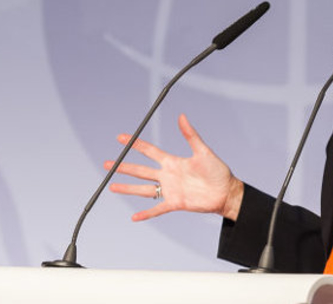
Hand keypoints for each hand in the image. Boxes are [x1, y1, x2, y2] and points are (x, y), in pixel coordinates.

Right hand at [105, 113, 244, 221]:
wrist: (226, 192)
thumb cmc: (217, 171)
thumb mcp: (203, 151)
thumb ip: (190, 135)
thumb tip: (182, 116)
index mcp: (172, 162)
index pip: (149, 151)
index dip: (135, 144)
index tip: (121, 138)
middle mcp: (167, 175)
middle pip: (140, 170)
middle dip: (123, 166)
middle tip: (107, 164)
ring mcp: (170, 190)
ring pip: (143, 189)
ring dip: (128, 188)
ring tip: (111, 186)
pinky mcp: (175, 203)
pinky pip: (157, 209)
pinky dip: (146, 213)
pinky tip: (134, 217)